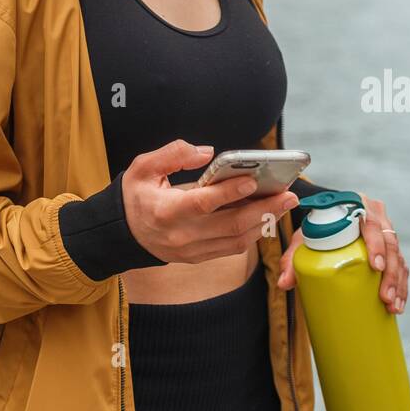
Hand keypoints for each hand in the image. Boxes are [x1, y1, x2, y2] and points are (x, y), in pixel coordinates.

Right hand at [121, 140, 298, 264]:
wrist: (122, 232)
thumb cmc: (134, 195)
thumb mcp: (143, 166)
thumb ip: (173, 153)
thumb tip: (208, 153)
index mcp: (165, 211)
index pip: (203, 203)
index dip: (230, 193)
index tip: (253, 180)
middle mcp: (181, 235)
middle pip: (230, 225)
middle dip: (263, 209)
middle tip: (287, 194)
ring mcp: (191, 250)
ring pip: (236, 240)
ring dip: (264, 222)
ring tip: (284, 204)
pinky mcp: (198, 257)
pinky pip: (231, 248)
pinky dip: (253, 233)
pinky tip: (266, 217)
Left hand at [275, 191, 408, 314]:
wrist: (326, 221)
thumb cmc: (316, 227)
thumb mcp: (303, 238)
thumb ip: (293, 257)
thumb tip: (284, 283)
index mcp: (358, 205)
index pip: (371, 222)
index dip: (376, 244)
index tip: (375, 266)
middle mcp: (377, 216)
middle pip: (390, 242)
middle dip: (390, 272)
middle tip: (384, 296)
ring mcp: (386, 234)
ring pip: (399, 257)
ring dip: (398, 283)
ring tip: (392, 306)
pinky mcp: (391, 250)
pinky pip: (402, 267)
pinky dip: (402, 286)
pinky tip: (398, 305)